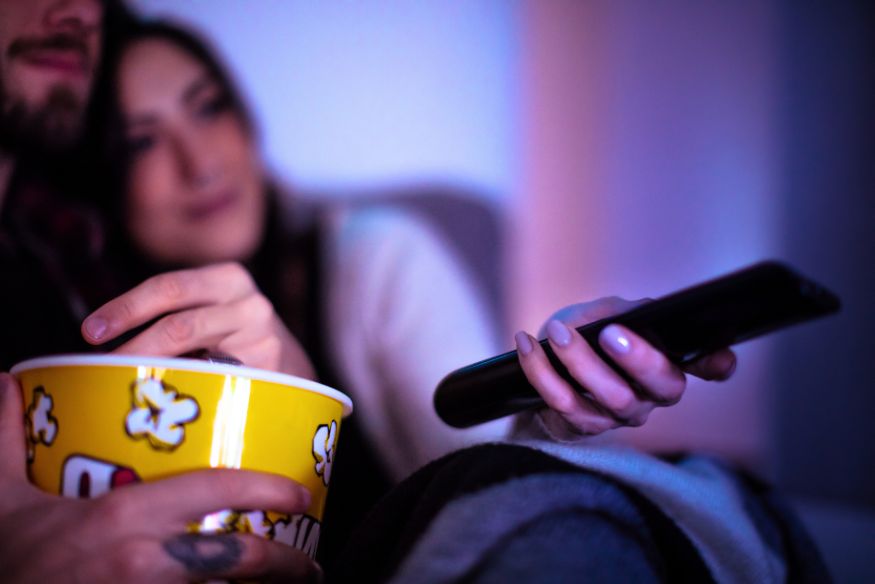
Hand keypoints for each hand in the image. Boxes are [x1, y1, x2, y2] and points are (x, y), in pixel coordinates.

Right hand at [0, 374, 320, 582]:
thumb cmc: (5, 560)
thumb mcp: (2, 498)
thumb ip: (7, 437)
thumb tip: (5, 383)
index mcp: (120, 517)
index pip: (215, 490)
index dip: (266, 488)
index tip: (298, 491)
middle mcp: (143, 562)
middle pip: (239, 560)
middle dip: (284, 563)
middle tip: (308, 564)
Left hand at [81, 262, 315, 377]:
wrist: (291, 365)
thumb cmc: (232, 335)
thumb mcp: (210, 308)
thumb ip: (171, 313)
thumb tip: (100, 339)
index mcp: (227, 277)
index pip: (167, 287)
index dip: (125, 308)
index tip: (91, 331)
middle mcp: (249, 303)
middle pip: (179, 323)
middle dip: (134, 346)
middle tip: (101, 366)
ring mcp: (263, 339)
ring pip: (196, 357)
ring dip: (154, 372)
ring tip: (126, 384)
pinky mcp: (269, 373)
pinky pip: (216, 382)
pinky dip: (185, 389)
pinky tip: (166, 399)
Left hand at [515, 297, 736, 437]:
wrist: (544, 371)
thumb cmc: (585, 335)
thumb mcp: (603, 314)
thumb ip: (620, 311)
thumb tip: (627, 316)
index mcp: (667, 361)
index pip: (709, 366)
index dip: (718, 363)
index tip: (720, 356)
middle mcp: (652, 394)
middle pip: (664, 387)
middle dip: (640, 359)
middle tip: (611, 333)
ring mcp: (619, 415)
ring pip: (613, 398)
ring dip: (580, 361)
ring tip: (557, 333)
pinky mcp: (583, 426)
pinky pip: (563, 403)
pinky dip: (539, 369)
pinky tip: (525, 343)